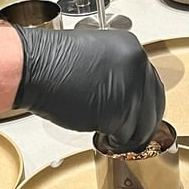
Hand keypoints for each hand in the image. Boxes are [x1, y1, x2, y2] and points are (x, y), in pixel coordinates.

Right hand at [13, 28, 164, 151]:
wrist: (33, 66)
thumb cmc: (51, 61)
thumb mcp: (93, 54)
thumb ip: (116, 70)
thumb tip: (125, 93)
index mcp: (131, 47)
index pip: (151, 82)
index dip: (142, 102)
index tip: (134, 113)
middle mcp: (137, 64)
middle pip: (154, 104)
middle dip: (141, 120)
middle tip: (126, 129)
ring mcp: (131, 88)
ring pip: (144, 123)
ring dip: (129, 134)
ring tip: (110, 134)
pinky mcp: (121, 111)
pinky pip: (127, 136)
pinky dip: (116, 141)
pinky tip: (102, 135)